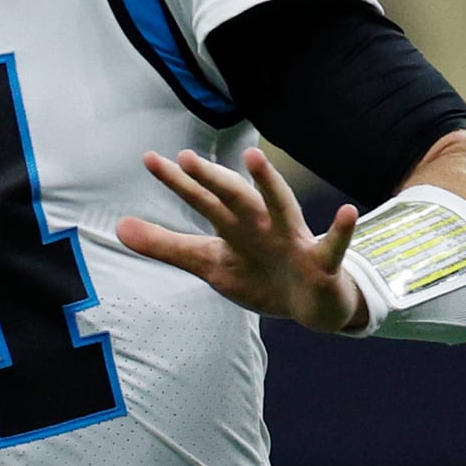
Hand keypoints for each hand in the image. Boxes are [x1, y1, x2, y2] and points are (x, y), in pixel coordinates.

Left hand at [116, 147, 365, 332]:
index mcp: (233, 226)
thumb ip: (166, 245)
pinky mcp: (322, 263)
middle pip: (234, 198)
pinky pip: (333, 246)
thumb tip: (118, 227)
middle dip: (212, 179)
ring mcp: (292, 241)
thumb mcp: (209, 264)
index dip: (176, 181)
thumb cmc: (259, 276)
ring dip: (268, 184)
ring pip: (281, 208)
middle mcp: (261, 225)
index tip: (148, 158)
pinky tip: (346, 211)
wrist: (312, 308)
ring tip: (254, 157)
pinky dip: (341, 230)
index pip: (201, 199)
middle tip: (184, 157)